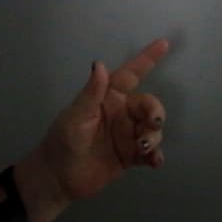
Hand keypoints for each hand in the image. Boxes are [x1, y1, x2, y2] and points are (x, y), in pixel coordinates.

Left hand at [14, 39, 169, 221]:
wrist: (58, 178)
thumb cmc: (63, 140)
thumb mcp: (76, 115)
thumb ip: (91, 92)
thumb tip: (99, 64)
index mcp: (107, 97)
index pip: (130, 74)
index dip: (147, 59)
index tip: (163, 44)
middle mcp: (121, 113)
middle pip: (148, 105)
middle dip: (155, 111)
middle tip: (153, 123)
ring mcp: (127, 135)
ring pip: (152, 128)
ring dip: (154, 136)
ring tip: (144, 148)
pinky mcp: (130, 156)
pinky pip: (151, 152)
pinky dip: (156, 156)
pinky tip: (154, 162)